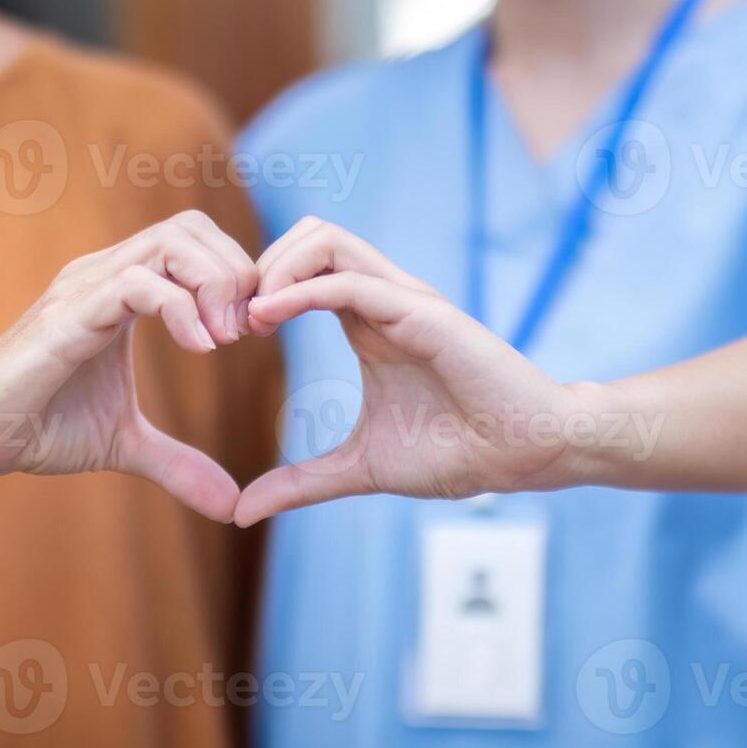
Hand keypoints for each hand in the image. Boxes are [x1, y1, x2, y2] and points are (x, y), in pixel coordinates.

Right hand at [0, 210, 256, 521]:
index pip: (195, 240)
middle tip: (243, 334)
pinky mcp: (69, 314)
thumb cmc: (36, 425)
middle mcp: (104, 273)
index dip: (235, 275)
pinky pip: (138, 284)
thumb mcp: (125, 444)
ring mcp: (85, 287)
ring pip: (170, 242)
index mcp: (122, 288)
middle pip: (191, 227)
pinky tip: (197, 347)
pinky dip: (180, 309)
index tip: (251, 332)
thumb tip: (231, 503)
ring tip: (222, 340)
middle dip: (235, 273)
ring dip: (214, 285)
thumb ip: (178, 463)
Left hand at [234, 218, 578, 526]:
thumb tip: (243, 510)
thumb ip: (302, 483)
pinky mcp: (425, 314)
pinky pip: (352, 284)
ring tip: (247, 316)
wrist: (526, 454)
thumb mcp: (360, 469)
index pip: (301, 270)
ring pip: (328, 240)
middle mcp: (384, 299)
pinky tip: (269, 317)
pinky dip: (303, 291)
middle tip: (226, 321)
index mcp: (368, 322)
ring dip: (276, 267)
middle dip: (257, 266)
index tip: (220, 335)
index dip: (256, 290)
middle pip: (308, 236)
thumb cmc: (460, 452)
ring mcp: (405, 300)